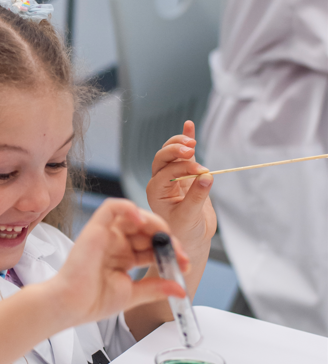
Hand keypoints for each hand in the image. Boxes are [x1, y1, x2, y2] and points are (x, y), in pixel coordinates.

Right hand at [49, 198, 187, 325]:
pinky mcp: (95, 227)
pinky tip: (142, 221)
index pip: (153, 246)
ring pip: (135, 216)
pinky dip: (128, 208)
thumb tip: (181, 289)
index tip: (185, 265)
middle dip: (168, 240)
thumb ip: (157, 288)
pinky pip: (112, 207)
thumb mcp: (133, 294)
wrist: (71, 306)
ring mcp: (106, 234)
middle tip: (181, 254)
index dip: (171, 252)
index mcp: (125, 257)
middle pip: (148, 230)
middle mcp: (117, 243)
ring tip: (165, 239)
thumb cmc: (93, 301)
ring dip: (154, 224)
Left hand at [146, 120, 216, 258]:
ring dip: (180, 144)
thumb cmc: (185, 232)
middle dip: (176, 151)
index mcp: (155, 191)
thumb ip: (197, 197)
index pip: (167, 172)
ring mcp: (172, 176)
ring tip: (192, 144)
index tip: (202, 172)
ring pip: (170, 152)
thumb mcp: (190, 217)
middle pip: (162, 157)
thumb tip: (207, 176)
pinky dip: (186, 139)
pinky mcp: (185, 174)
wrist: (191, 238)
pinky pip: (184, 154)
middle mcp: (160, 181)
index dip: (184, 169)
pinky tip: (189, 125)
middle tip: (191, 151)